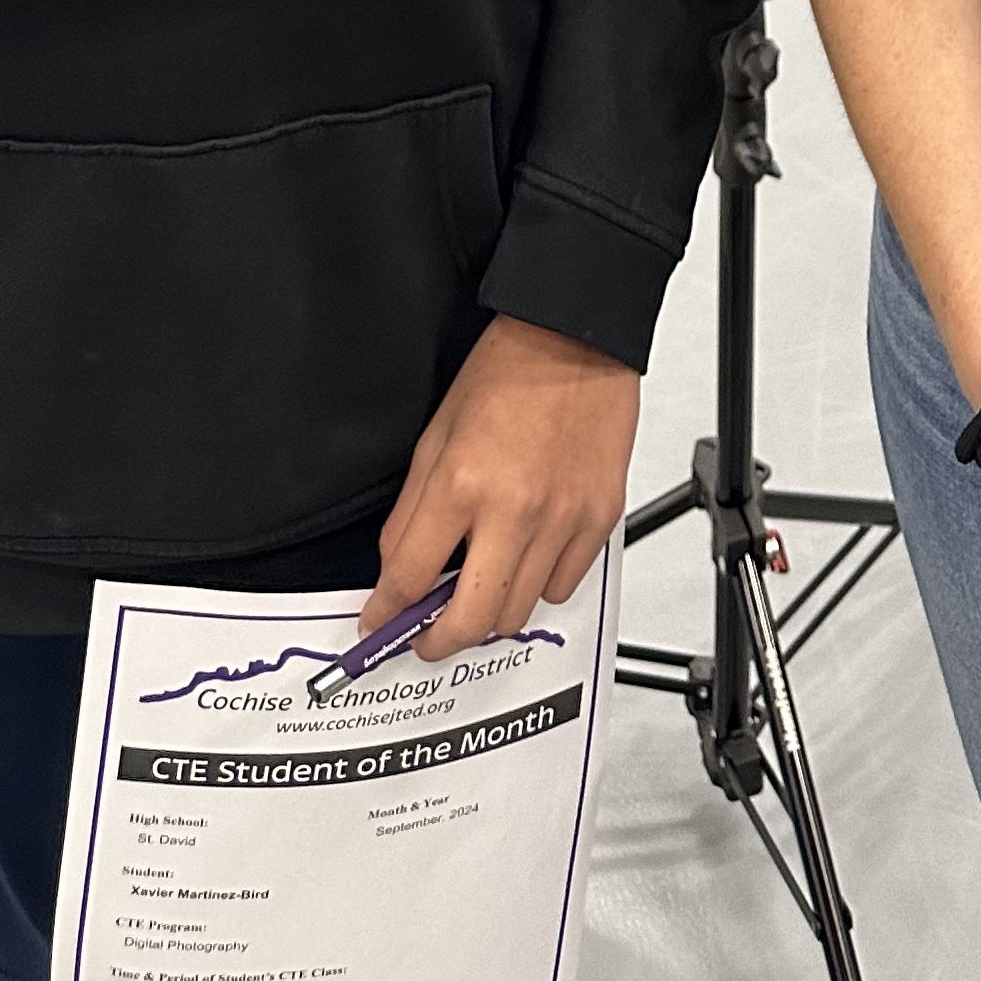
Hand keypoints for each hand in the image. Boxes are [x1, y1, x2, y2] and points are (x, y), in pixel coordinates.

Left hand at [361, 316, 639, 661]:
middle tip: (426, 636)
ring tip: (477, 590)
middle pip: (469, 621)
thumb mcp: (436, 435)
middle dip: (437, 642)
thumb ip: (413, 511)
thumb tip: (397, 570)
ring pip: (517, 614)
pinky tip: (527, 557)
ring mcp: (562, 519)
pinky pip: (563, 586)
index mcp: (461, 483)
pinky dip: (539, 586)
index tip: (380, 622)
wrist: (575, 338)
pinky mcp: (600, 518)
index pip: (410, 579)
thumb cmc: (507, 372)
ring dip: (489, 613)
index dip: (386, 613)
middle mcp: (514, 510)